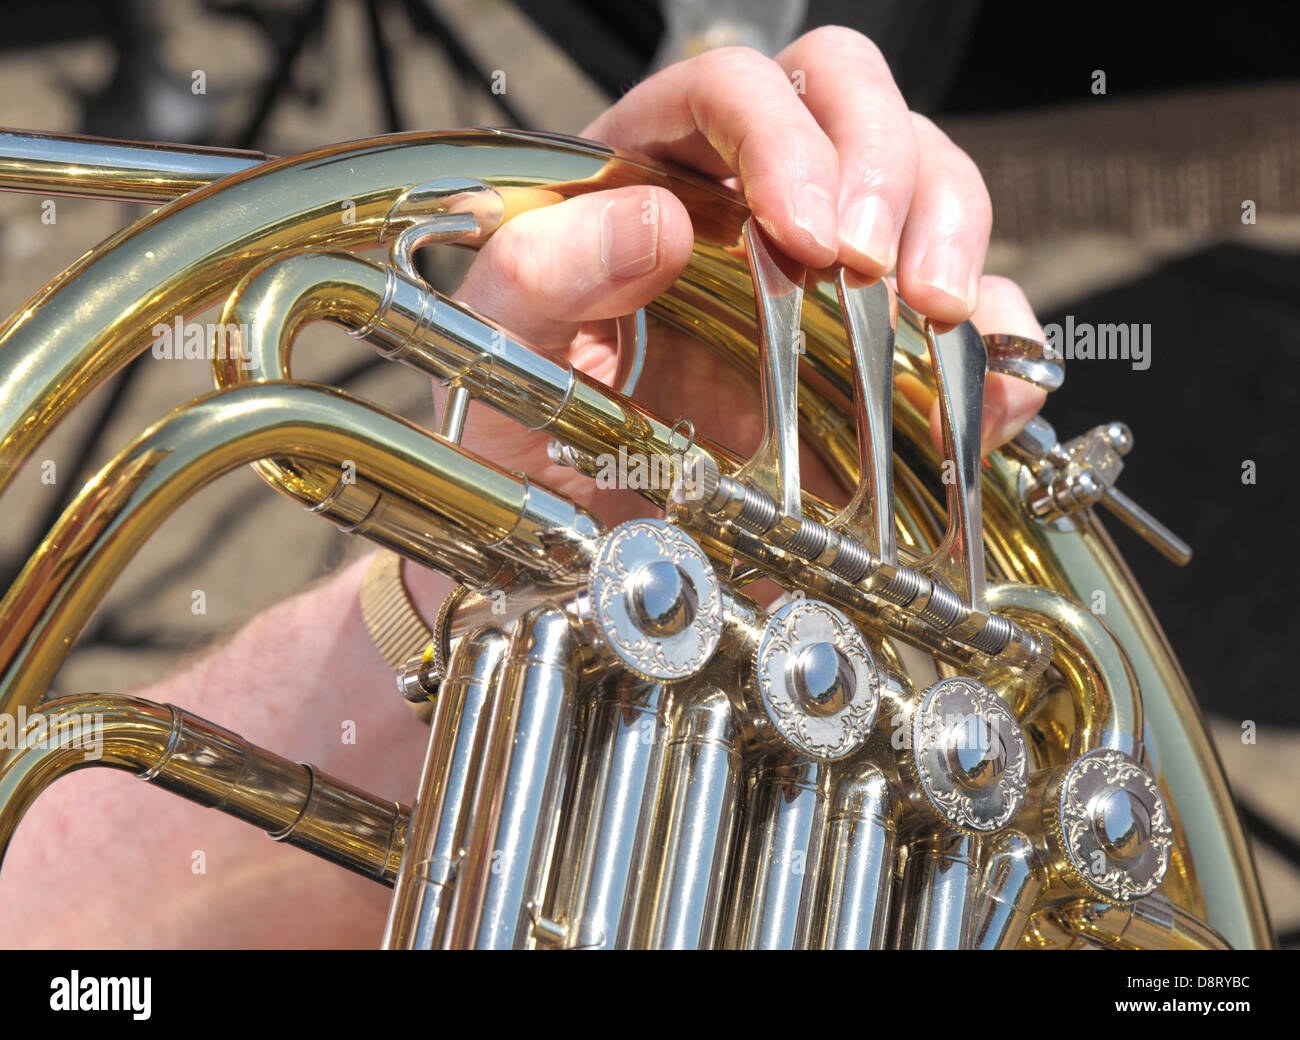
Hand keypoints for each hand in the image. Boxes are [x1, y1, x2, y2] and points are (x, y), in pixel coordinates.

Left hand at [445, 27, 1047, 528]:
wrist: (567, 544)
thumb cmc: (523, 432)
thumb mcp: (502, 351)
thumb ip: (543, 273)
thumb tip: (656, 219)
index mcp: (649, 170)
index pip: (733, 86)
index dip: (781, 136)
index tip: (804, 231)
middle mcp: (749, 203)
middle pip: (853, 100)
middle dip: (884, 169)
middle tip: (870, 264)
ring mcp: (825, 278)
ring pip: (930, 183)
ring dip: (953, 233)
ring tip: (935, 314)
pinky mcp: (878, 361)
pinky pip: (973, 320)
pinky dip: (998, 348)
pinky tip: (981, 391)